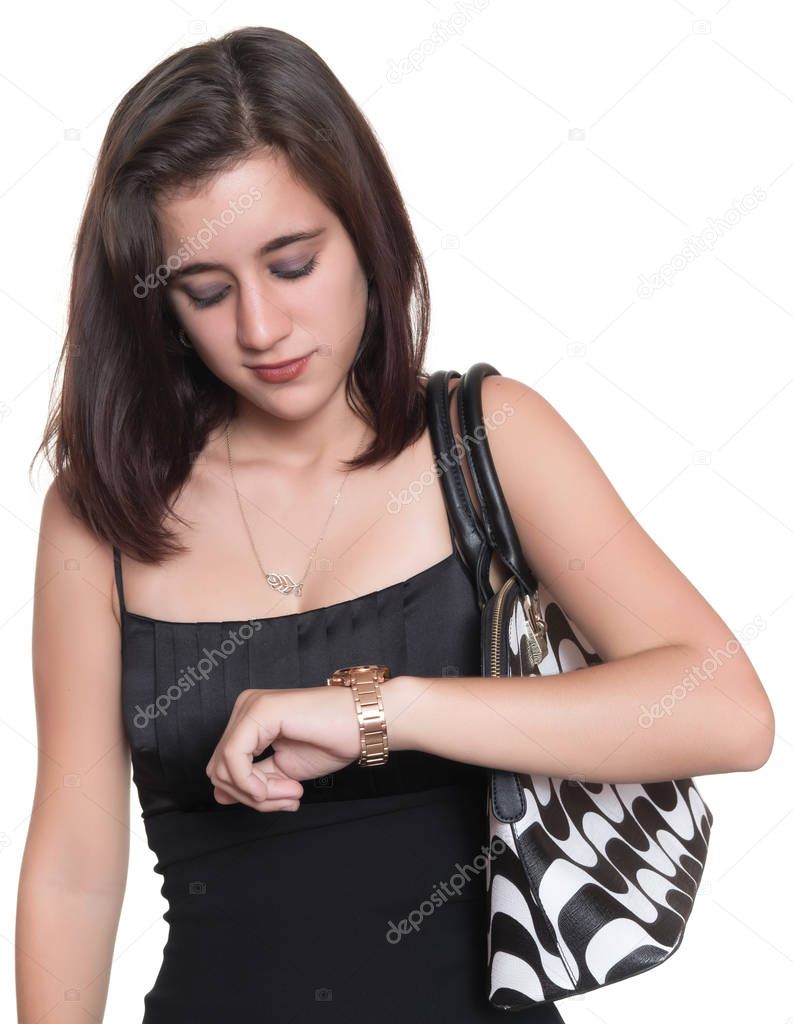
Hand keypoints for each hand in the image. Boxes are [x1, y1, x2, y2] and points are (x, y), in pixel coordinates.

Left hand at [205, 683, 362, 812]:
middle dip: (253, 797)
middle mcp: (245, 707)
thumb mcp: (283, 771)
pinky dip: (252, 784)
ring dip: (259, 794)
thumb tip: (219, 795)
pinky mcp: (259, 711)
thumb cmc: (333, 740)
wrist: (365, 724)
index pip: (224, 767)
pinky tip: (285, 788)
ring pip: (223, 769)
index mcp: (249, 719)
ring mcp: (250, 706)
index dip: (250, 796)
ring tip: (294, 792)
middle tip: (290, 799)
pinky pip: (234, 760)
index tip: (287, 800)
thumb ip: (252, 781)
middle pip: (219, 770)